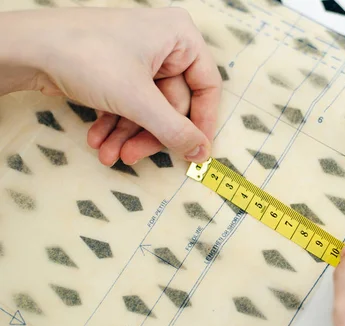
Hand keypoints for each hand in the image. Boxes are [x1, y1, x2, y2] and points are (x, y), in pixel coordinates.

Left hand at [0, 7, 220, 165]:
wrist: (26, 49)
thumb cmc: (87, 56)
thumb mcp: (138, 100)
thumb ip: (175, 130)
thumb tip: (202, 153)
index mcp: (180, 37)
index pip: (206, 87)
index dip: (202, 123)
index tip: (196, 153)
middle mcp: (165, 45)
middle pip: (174, 104)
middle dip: (149, 134)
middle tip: (133, 156)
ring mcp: (141, 58)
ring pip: (150, 109)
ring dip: (130, 136)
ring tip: (109, 154)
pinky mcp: (119, 71)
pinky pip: (131, 105)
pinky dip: (117, 125)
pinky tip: (99, 140)